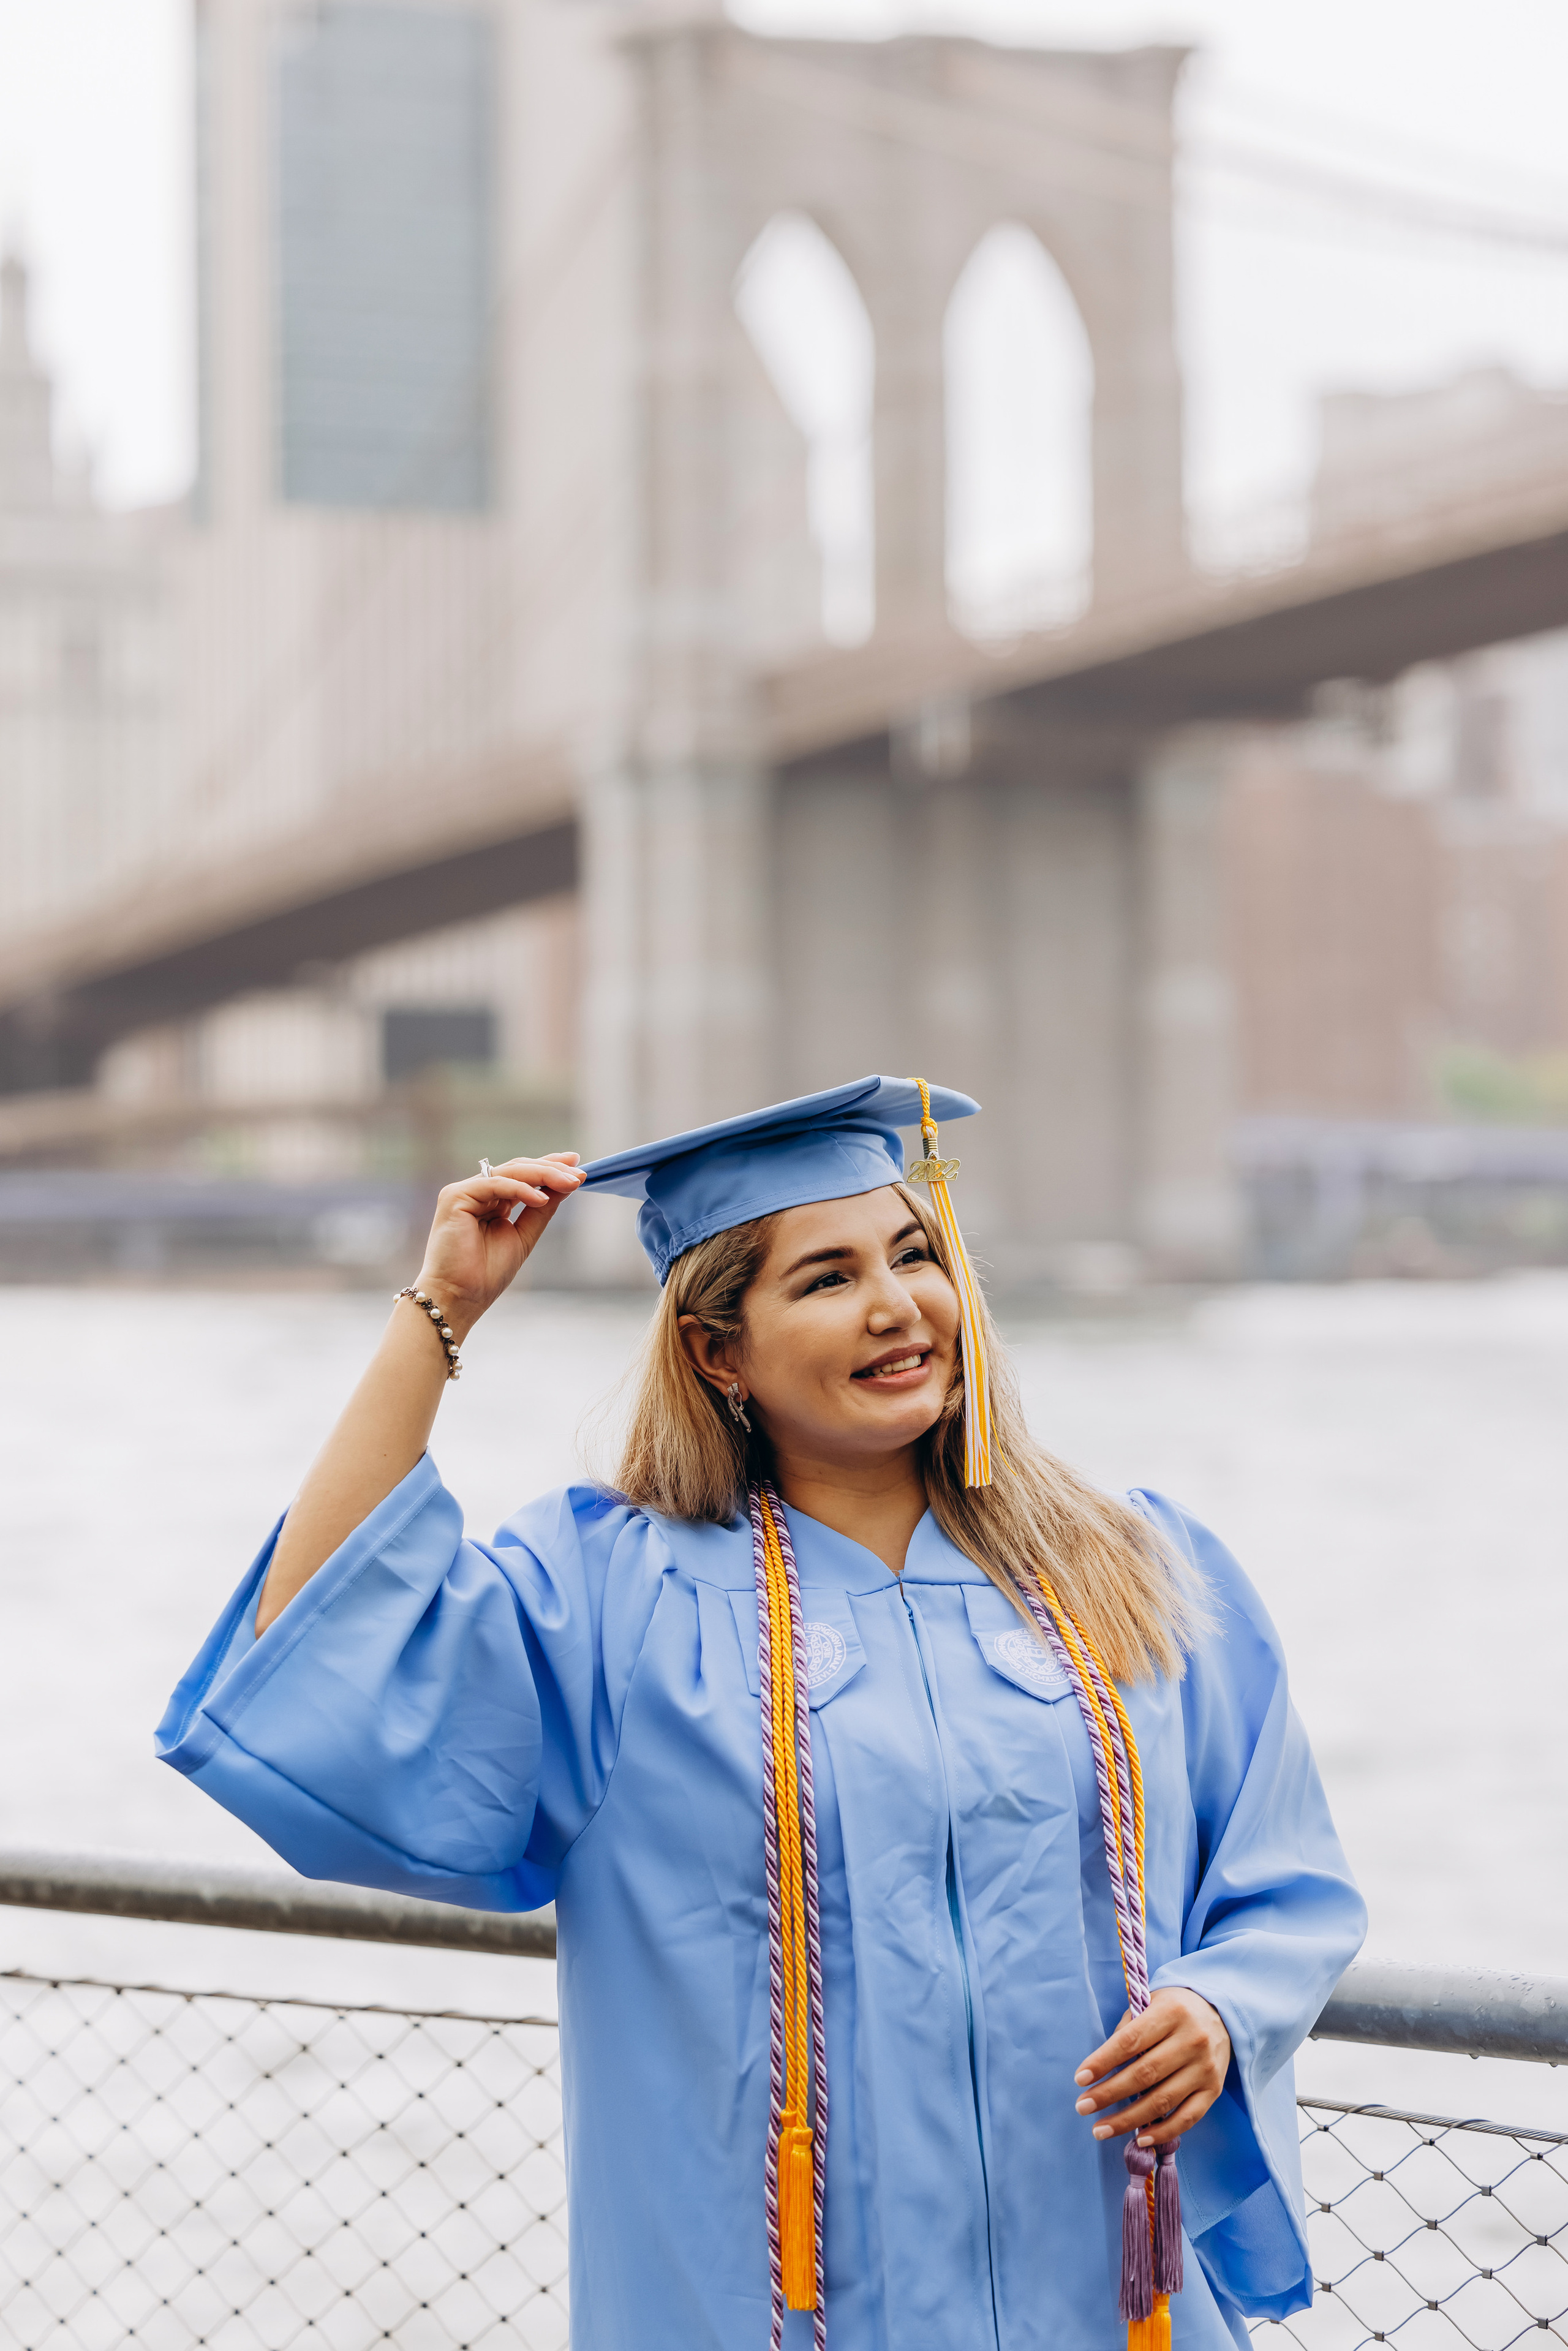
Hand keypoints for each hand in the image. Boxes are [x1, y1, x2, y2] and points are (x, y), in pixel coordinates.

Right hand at [414, 1154, 584, 1339]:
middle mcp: (478, 1193)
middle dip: (551, 1169)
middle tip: (579, 1174)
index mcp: (492, 1202)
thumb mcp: (524, 1236)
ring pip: (509, 1172)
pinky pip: (493, 1184)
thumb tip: (568, 1184)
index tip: (578, 1165)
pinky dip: (520, 1189)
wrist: (460, 1297)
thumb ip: (542, 1209)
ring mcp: (464, 1192)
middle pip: (518, 1169)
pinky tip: (541, 1198)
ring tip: (569, 1183)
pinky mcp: (454, 1197)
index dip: (549, 1167)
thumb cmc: (486, 1274)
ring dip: (542, 1175)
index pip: (523, 1176)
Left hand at [1073, 1987, 1230, 2147]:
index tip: (1079, 2079)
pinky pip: (1188, 2118)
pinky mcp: (1214, 2090)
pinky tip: (1139, 2139)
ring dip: (1128, 2120)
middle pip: (1144, 2074)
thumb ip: (1128, 2031)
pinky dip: (1163, 2132)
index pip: (1131, 2041)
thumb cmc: (1173, 2010)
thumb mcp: (1150, 2004)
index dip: (1103, 2061)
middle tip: (1082, 2107)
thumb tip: (1103, 2067)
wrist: (1220, 2013)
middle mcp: (1192, 2040)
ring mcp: (1205, 2068)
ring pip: (1163, 2101)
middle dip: (1109, 2094)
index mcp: (1171, 2012)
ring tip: (1100, 2129)